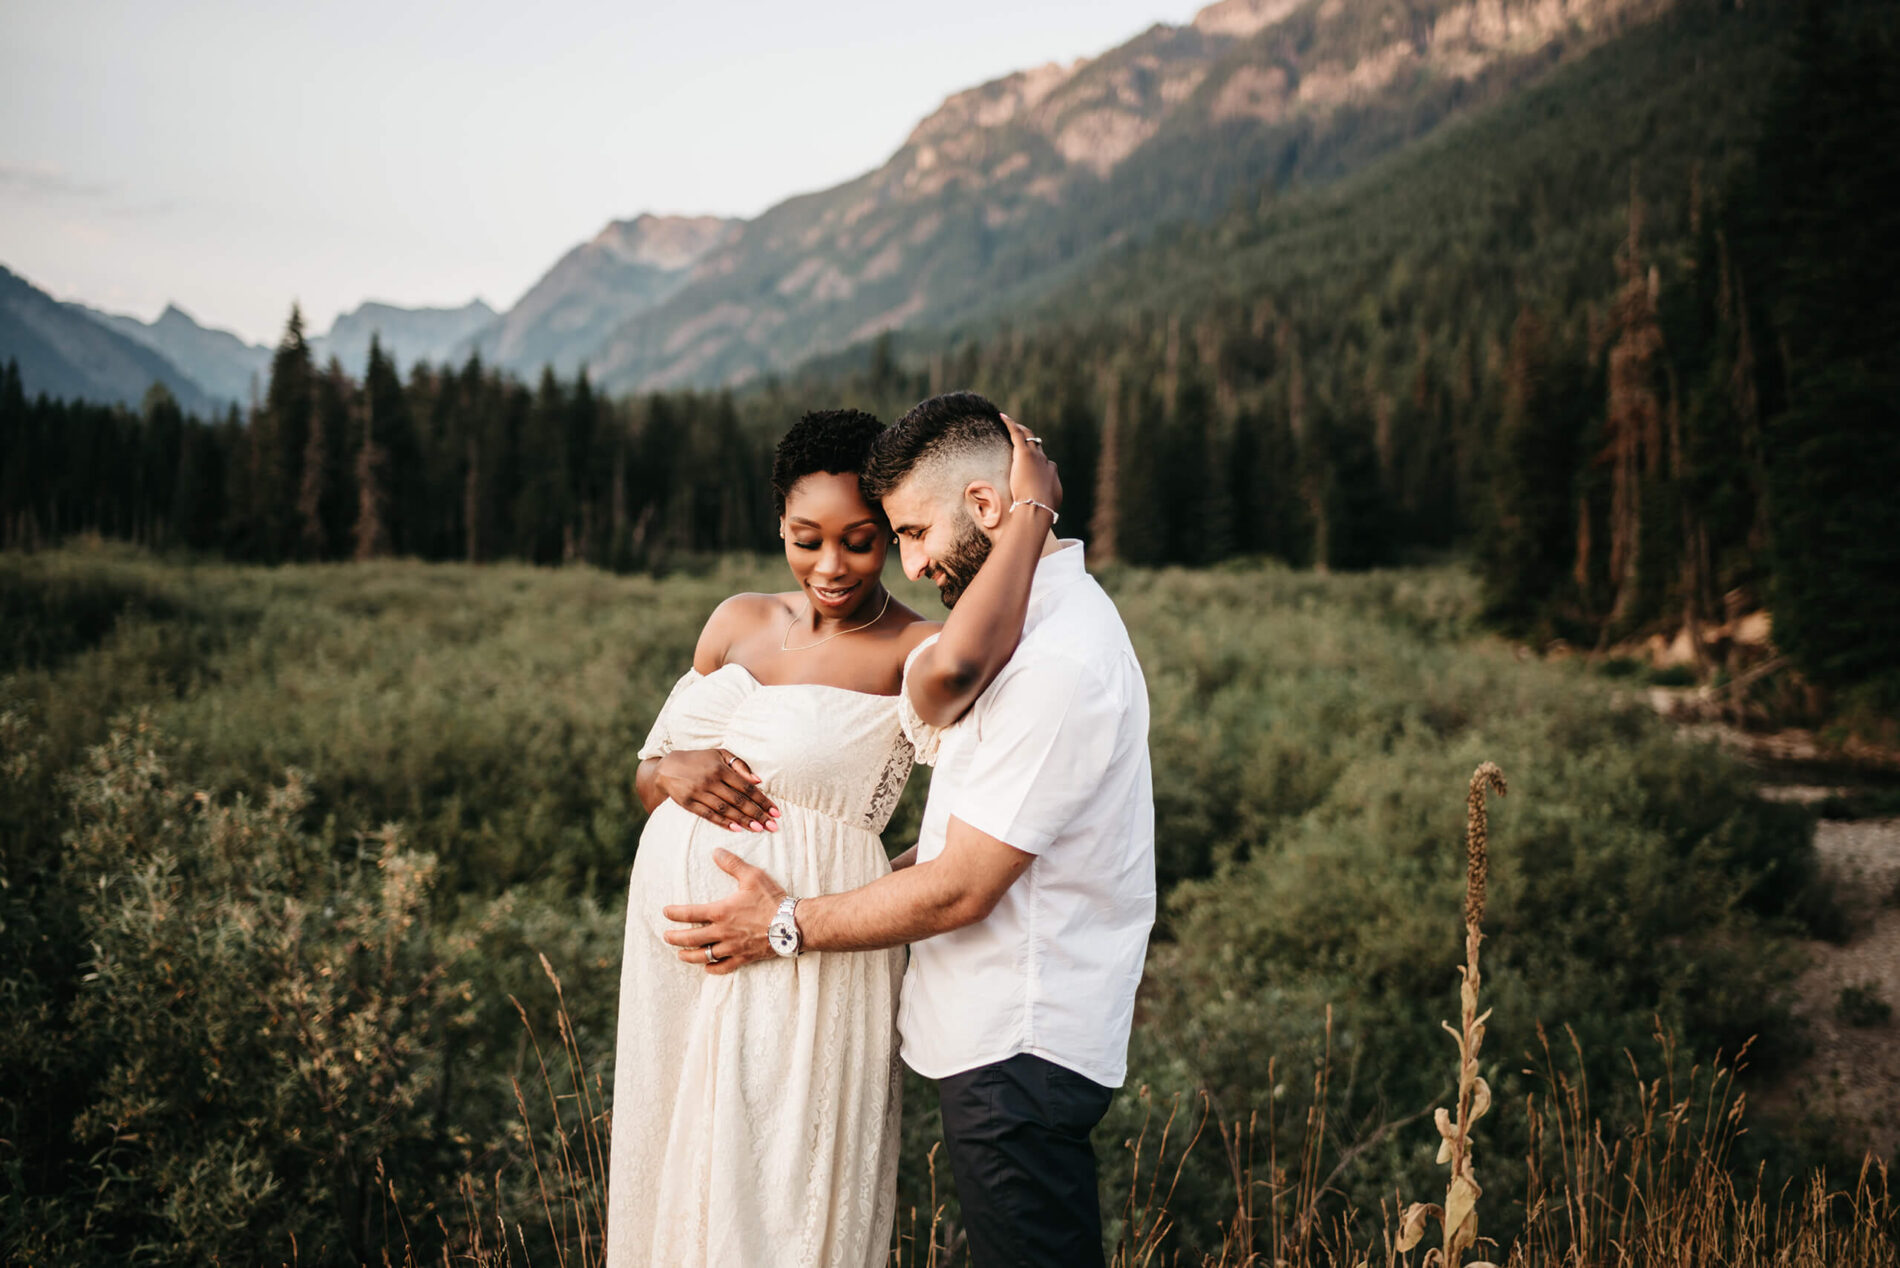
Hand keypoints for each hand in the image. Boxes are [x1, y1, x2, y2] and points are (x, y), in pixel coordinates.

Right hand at [655, 749, 779, 831]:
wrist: (668, 768)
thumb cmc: (699, 760)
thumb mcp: (719, 755)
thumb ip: (740, 765)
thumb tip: (758, 780)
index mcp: (720, 768)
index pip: (747, 787)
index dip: (763, 800)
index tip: (775, 812)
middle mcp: (711, 781)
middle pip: (739, 800)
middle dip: (758, 814)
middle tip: (772, 826)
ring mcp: (699, 793)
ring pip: (725, 809)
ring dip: (743, 820)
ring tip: (759, 829)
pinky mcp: (688, 804)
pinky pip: (709, 815)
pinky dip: (723, 822)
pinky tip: (736, 828)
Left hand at [662, 848, 786, 973]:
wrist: (792, 924)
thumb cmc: (772, 899)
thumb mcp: (752, 876)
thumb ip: (732, 864)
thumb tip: (716, 851)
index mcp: (721, 911)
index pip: (690, 913)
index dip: (674, 913)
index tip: (665, 912)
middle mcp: (723, 932)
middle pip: (691, 938)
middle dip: (675, 938)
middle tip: (666, 937)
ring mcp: (733, 947)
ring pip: (704, 955)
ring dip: (689, 955)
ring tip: (680, 955)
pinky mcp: (744, 957)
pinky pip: (724, 967)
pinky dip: (713, 968)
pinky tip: (707, 967)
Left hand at [1001, 414, 1060, 514]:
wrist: (1037, 507)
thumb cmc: (1041, 512)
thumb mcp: (1047, 510)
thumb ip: (1046, 507)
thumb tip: (1045, 516)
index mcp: (1052, 474)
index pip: (1046, 465)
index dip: (1039, 465)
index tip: (1030, 469)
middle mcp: (1046, 462)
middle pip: (1039, 448)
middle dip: (1032, 443)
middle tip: (1024, 440)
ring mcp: (1035, 457)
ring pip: (1029, 437)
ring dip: (1022, 430)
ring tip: (1014, 425)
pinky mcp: (1024, 454)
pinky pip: (1017, 434)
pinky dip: (1010, 424)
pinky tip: (1002, 417)